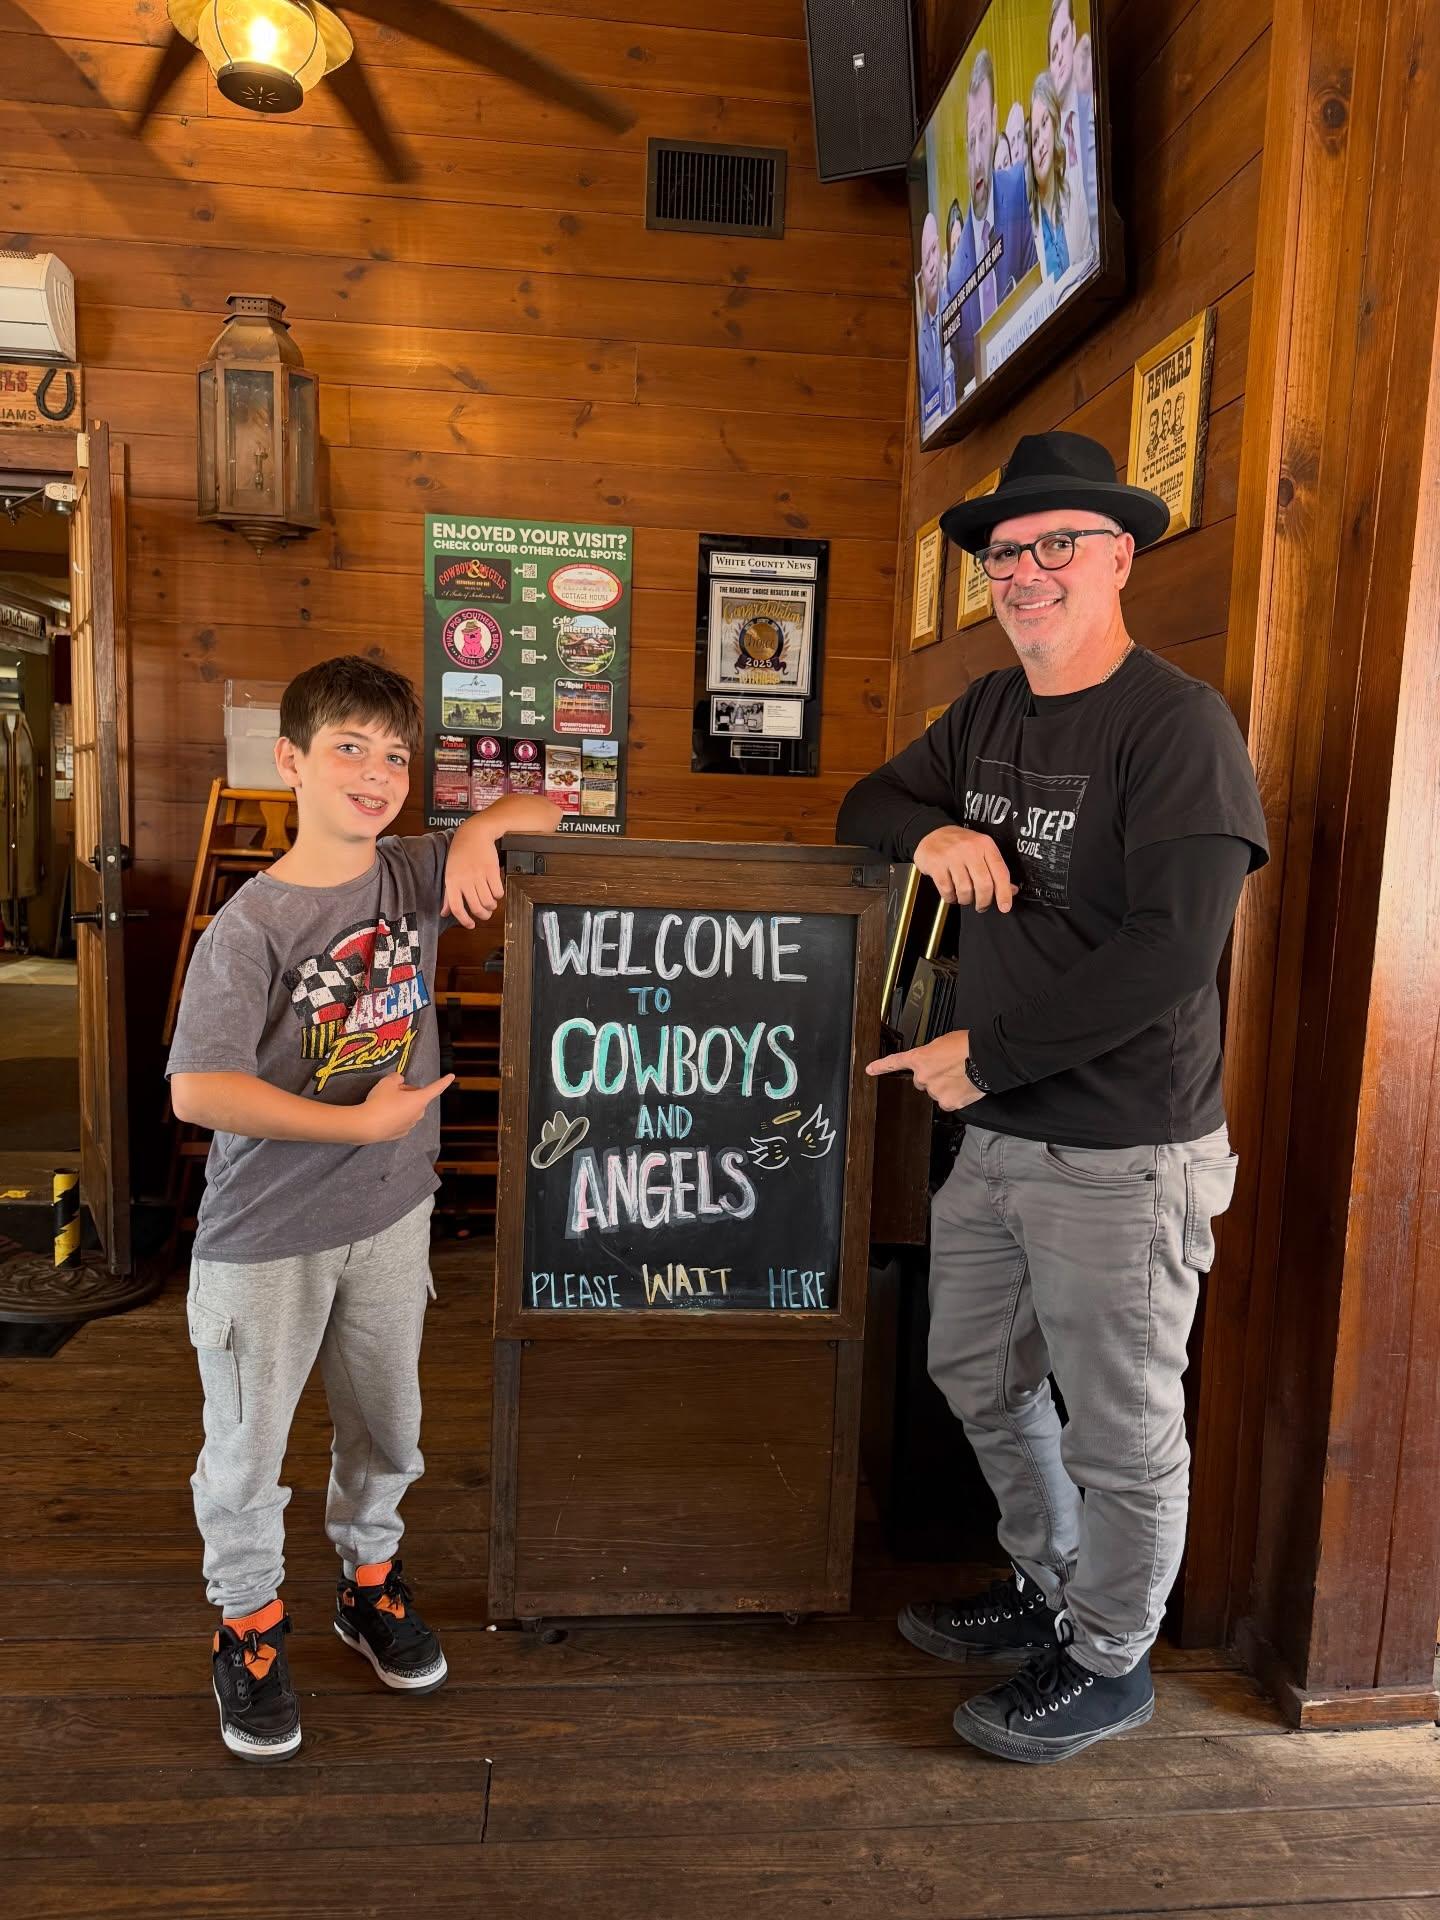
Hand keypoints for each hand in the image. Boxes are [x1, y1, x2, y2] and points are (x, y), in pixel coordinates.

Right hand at [352, 1069, 454, 1142]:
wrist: (366, 1126)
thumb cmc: (380, 1102)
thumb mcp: (387, 1082)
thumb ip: (396, 1078)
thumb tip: (399, 1081)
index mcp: (419, 1100)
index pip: (435, 1088)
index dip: (444, 1081)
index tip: (451, 1076)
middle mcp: (418, 1113)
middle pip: (418, 1098)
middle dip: (408, 1092)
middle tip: (393, 1089)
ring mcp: (410, 1125)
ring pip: (410, 1109)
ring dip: (402, 1104)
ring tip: (385, 1102)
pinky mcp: (400, 1134)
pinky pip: (402, 1120)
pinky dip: (396, 1115)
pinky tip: (383, 1114)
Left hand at [443, 827, 503, 926]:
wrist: (474, 833)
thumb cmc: (460, 853)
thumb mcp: (449, 873)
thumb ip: (448, 895)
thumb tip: (445, 913)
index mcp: (452, 881)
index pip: (456, 907)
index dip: (464, 920)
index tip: (471, 925)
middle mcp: (465, 879)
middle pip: (476, 907)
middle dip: (483, 915)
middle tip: (485, 914)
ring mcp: (479, 875)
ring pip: (488, 901)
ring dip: (492, 906)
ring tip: (491, 903)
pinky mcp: (492, 870)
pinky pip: (498, 891)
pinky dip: (499, 895)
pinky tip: (496, 892)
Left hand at [867, 1031, 982, 1112]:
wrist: (985, 1058)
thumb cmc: (968, 1046)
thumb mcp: (943, 1042)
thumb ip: (931, 1054)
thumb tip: (934, 1061)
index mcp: (920, 1058)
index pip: (895, 1062)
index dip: (881, 1067)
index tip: (870, 1070)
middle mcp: (923, 1076)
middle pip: (921, 1081)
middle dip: (932, 1077)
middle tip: (948, 1070)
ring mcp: (935, 1091)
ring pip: (936, 1092)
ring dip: (945, 1087)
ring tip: (960, 1076)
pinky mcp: (948, 1103)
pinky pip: (948, 1102)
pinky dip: (955, 1097)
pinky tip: (963, 1087)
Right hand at [914, 824, 1017, 911]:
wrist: (932, 832)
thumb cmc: (960, 845)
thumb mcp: (981, 850)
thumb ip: (996, 870)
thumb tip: (1011, 890)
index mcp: (985, 845)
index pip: (1000, 872)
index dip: (1004, 893)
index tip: (1004, 907)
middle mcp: (970, 849)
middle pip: (983, 884)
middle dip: (984, 901)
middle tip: (981, 906)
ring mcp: (952, 856)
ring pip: (965, 890)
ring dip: (965, 900)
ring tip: (964, 897)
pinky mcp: (936, 865)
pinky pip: (947, 890)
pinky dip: (951, 897)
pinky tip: (952, 894)